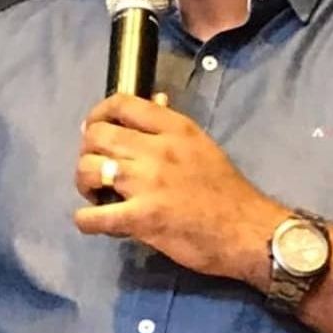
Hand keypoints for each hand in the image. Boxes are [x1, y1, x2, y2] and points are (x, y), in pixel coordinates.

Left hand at [73, 94, 283, 284]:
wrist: (248, 232)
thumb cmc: (227, 191)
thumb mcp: (202, 146)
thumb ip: (171, 126)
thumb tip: (155, 99)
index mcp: (175, 128)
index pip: (121, 104)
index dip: (98, 115)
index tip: (95, 130)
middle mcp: (157, 149)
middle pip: (97, 135)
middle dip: (87, 151)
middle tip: (96, 168)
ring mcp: (147, 184)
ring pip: (88, 169)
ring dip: (84, 183)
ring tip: (96, 195)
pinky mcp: (141, 218)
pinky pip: (93, 216)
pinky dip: (86, 220)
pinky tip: (95, 222)